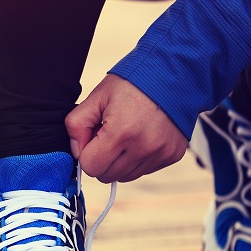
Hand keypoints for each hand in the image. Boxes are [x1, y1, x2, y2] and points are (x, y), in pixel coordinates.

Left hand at [65, 74, 186, 183]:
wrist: (174, 74)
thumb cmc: (132, 83)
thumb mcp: (97, 96)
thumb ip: (77, 124)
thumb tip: (77, 151)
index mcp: (121, 132)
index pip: (91, 166)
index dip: (86, 153)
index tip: (94, 137)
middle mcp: (144, 147)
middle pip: (107, 175)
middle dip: (101, 159)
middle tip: (109, 135)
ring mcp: (160, 153)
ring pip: (125, 176)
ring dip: (119, 161)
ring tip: (126, 134)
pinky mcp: (172, 155)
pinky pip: (144, 170)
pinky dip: (137, 158)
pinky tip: (141, 136)